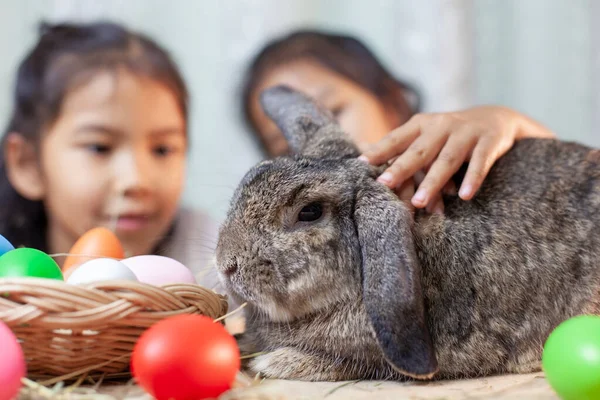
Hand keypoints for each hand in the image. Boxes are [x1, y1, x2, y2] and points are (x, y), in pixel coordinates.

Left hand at [359, 106, 555, 211]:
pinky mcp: (489, 141)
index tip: (361, 164)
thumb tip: (367, 165)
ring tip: (419, 202)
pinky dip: (473, 178)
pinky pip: (480, 162)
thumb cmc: (450, 134)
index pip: (397, 139)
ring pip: (447, 159)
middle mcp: (441, 125)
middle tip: (384, 185)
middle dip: (401, 168)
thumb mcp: (426, 135)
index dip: (379, 151)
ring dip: (433, 181)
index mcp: (421, 125)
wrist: (496, 117)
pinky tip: (464, 196)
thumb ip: (402, 150)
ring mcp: (466, 133)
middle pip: (419, 151)